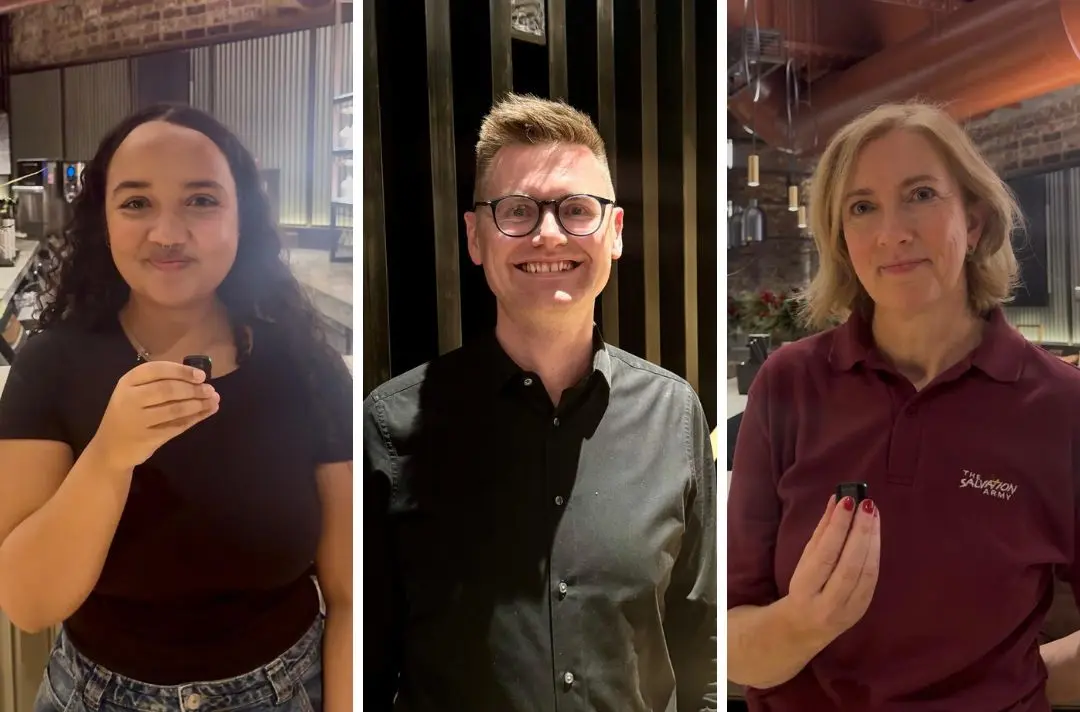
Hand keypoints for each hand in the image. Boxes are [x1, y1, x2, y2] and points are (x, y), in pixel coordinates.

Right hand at [91, 360, 219, 469]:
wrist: (110, 448)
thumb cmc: (128, 414)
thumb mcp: (135, 393)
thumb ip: (160, 383)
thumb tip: (198, 378)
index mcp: (127, 382)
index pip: (157, 370)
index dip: (182, 371)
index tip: (201, 375)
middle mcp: (129, 399)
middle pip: (168, 389)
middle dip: (194, 389)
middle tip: (210, 390)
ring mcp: (137, 420)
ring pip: (175, 409)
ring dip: (198, 404)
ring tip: (214, 400)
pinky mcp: (147, 438)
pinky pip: (177, 426)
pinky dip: (195, 418)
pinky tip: (207, 412)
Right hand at [782, 495, 880, 646]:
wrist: (806, 627)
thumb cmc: (803, 586)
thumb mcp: (804, 559)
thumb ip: (822, 532)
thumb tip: (836, 501)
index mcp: (806, 588)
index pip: (825, 555)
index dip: (837, 528)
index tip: (847, 501)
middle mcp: (828, 602)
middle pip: (850, 565)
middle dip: (860, 531)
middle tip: (867, 504)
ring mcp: (850, 609)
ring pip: (866, 572)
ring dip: (872, 539)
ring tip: (873, 513)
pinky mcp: (864, 608)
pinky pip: (873, 578)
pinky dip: (875, 553)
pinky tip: (875, 533)